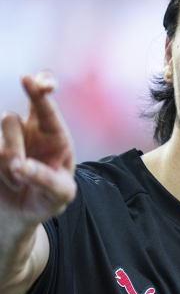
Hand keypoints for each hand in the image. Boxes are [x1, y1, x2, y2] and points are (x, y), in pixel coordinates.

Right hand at [0, 72, 75, 225]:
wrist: (23, 214)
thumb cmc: (49, 198)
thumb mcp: (61, 194)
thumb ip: (48, 180)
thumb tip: (23, 166)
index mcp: (53, 133)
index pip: (45, 105)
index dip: (38, 89)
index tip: (28, 79)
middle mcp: (27, 131)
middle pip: (9, 121)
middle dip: (12, 147)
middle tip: (20, 169)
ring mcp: (3, 141)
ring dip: (6, 166)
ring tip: (19, 184)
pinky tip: (9, 183)